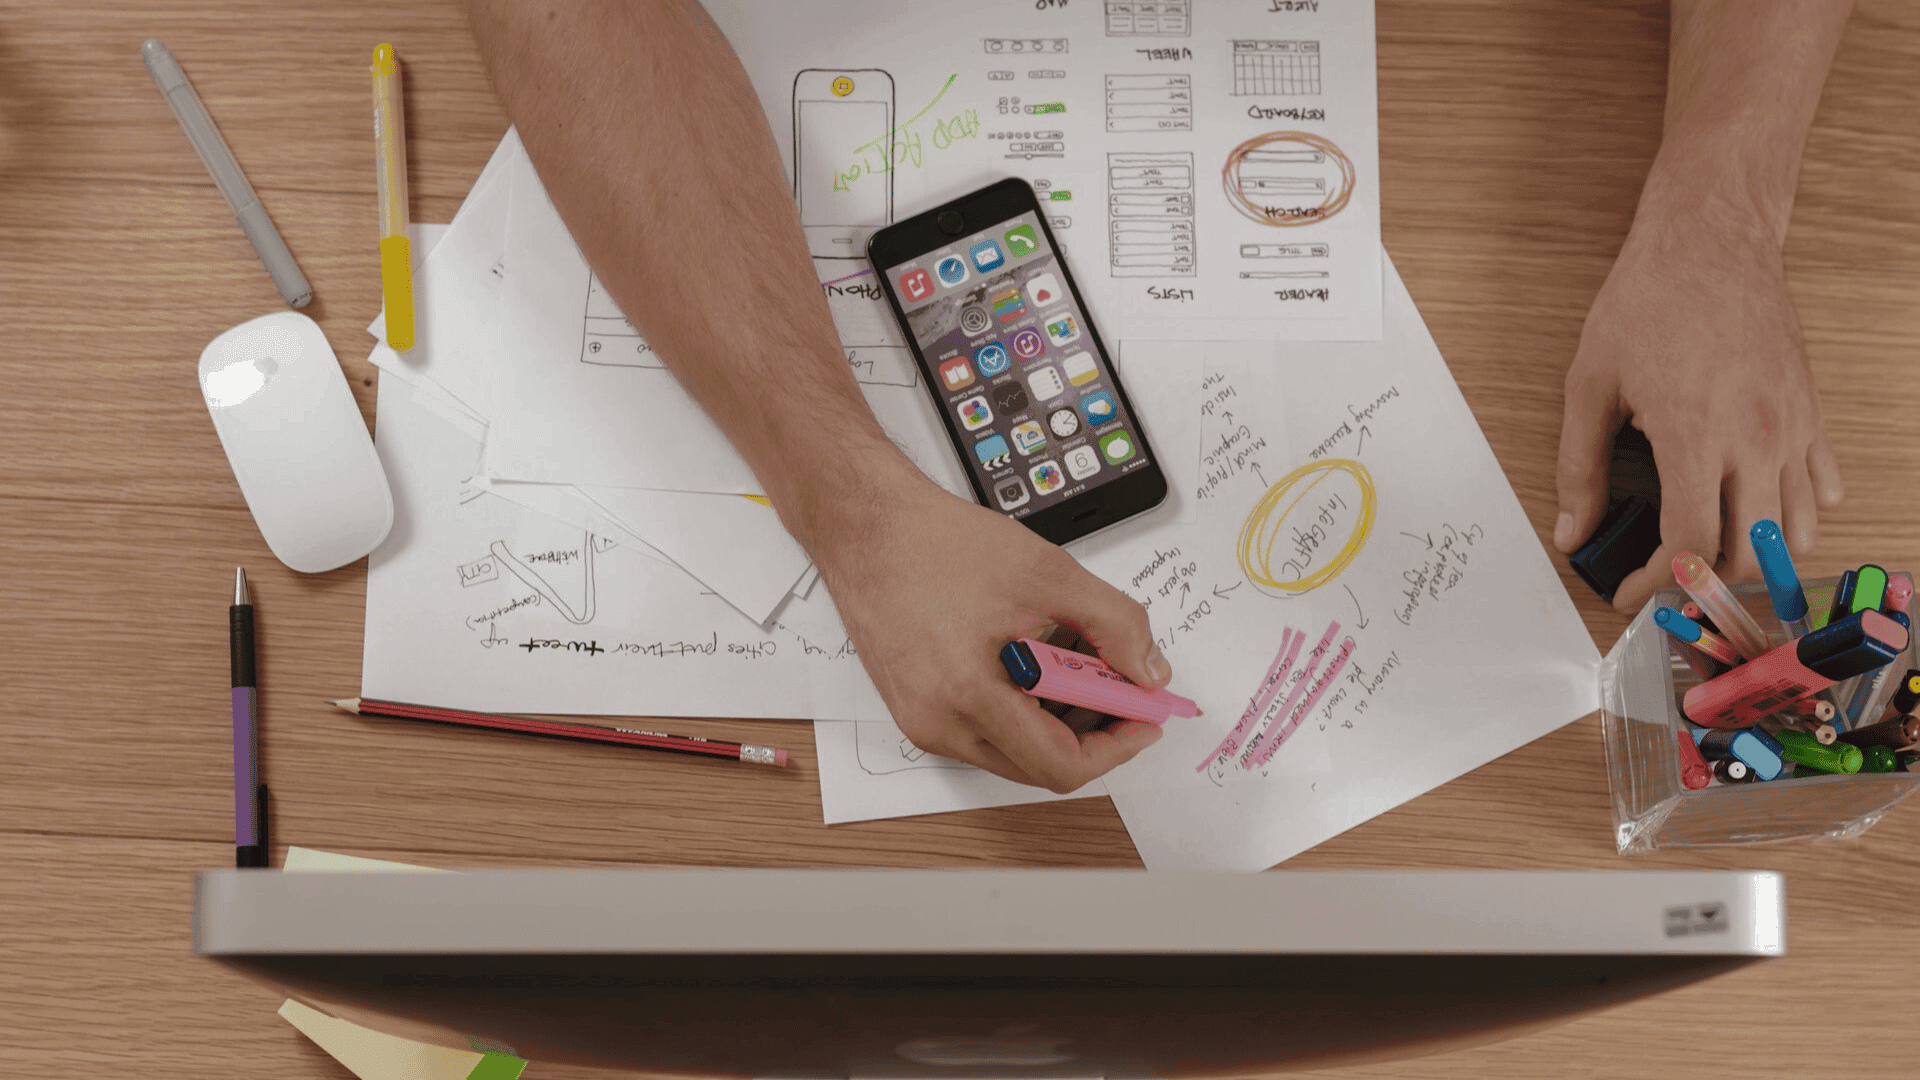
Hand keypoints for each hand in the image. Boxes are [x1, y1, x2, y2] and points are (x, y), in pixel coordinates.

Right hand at [806, 465, 1167, 791]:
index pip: (1061, 765)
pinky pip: (985, 729)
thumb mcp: (1048, 573)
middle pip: (1040, 765)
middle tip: (1120, 685)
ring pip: (1013, 750)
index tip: (1145, 717)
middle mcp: (938, 724)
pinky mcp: (915, 708)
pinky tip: (1036, 657)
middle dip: (1093, 731)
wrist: (866, 526)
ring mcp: (923, 721)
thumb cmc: (936, 543)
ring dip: (1059, 718)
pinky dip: (1024, 706)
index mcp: (968, 696)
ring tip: (1075, 657)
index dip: (1117, 746)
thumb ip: (1114, 625)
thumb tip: (1149, 672)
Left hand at [1555, 197, 1842, 612]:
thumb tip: (1572, 531)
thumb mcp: (1590, 385)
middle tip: (1665, 580)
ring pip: (1796, 530)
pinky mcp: (1812, 412)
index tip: (1629, 593)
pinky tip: (1758, 510)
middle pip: (1748, 554)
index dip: (1658, 584)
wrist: (1711, 241)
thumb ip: (1580, 468)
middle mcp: (1756, 439)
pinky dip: (1797, 514)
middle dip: (1704, 583)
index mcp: (1697, 436)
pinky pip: (1823, 486)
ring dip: (1757, 558)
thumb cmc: (1648, 302)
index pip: (1691, 546)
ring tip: (1712, 555)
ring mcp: (1792, 427)